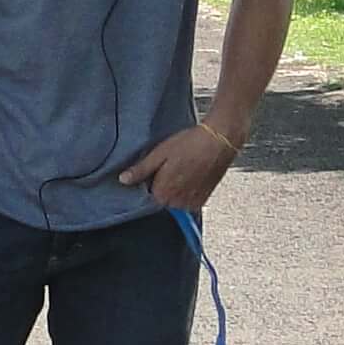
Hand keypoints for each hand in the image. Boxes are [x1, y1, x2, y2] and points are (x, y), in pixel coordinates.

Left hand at [118, 123, 235, 212]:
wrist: (220, 140)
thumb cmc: (189, 143)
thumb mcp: (160, 153)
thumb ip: (141, 170)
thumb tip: (123, 180)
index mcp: (163, 193)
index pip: (147, 195)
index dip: (150, 180)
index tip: (156, 168)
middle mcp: (178, 203)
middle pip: (162, 199)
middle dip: (163, 185)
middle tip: (171, 165)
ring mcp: (192, 203)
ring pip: (175, 200)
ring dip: (176, 188)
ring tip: (183, 168)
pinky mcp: (203, 201)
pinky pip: (188, 201)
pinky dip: (187, 191)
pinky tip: (191, 173)